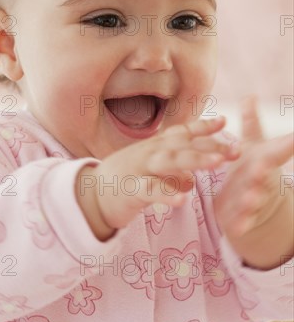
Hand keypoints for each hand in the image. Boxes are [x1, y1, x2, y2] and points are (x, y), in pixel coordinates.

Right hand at [76, 115, 239, 238]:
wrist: (87, 197)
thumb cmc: (121, 183)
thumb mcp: (148, 174)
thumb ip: (171, 175)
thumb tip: (191, 181)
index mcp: (152, 148)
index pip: (179, 134)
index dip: (201, 127)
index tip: (224, 122)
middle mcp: (147, 154)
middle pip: (181, 145)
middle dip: (209, 145)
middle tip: (235, 150)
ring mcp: (138, 170)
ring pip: (169, 161)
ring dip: (194, 160)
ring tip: (217, 162)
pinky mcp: (129, 191)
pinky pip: (149, 191)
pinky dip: (166, 194)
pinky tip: (184, 199)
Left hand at [213, 95, 293, 268]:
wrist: (248, 199)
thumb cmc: (251, 165)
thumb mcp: (252, 144)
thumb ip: (250, 122)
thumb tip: (250, 96)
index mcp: (265, 159)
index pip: (277, 150)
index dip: (286, 144)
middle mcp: (262, 180)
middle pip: (263, 176)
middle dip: (262, 173)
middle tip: (260, 168)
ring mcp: (253, 199)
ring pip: (253, 200)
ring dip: (252, 199)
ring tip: (249, 198)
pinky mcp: (241, 217)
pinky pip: (241, 222)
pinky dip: (239, 225)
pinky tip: (235, 228)